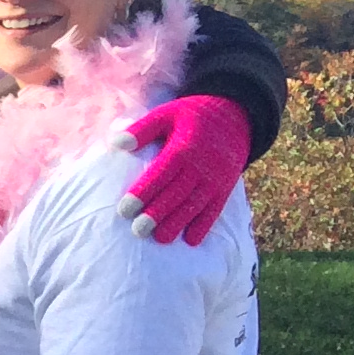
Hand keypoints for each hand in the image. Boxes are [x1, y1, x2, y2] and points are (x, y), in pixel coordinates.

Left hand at [121, 96, 247, 246]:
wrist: (237, 117)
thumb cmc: (192, 117)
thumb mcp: (167, 114)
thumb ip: (142, 129)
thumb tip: (116, 142)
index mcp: (184, 148)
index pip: (161, 174)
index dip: (143, 193)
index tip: (124, 210)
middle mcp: (202, 166)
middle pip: (177, 193)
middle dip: (158, 213)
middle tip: (137, 231)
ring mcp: (216, 179)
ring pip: (195, 204)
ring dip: (178, 223)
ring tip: (159, 239)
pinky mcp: (225, 187)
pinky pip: (216, 209)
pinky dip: (205, 225)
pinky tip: (190, 240)